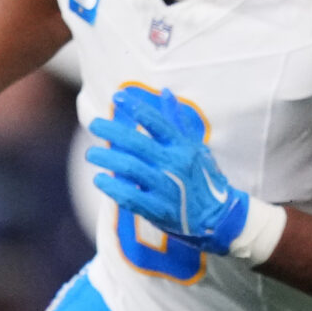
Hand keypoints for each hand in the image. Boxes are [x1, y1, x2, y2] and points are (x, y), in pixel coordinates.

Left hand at [86, 85, 249, 252]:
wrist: (219, 217)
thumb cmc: (203, 178)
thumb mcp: (196, 147)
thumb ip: (178, 122)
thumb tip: (166, 93)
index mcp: (183, 148)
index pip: (158, 123)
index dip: (137, 108)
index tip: (118, 96)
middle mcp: (174, 165)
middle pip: (138, 143)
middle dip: (112, 131)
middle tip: (93, 124)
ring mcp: (166, 187)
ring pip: (130, 168)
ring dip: (107, 158)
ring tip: (91, 154)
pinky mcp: (158, 209)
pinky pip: (130, 196)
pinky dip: (112, 187)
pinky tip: (99, 179)